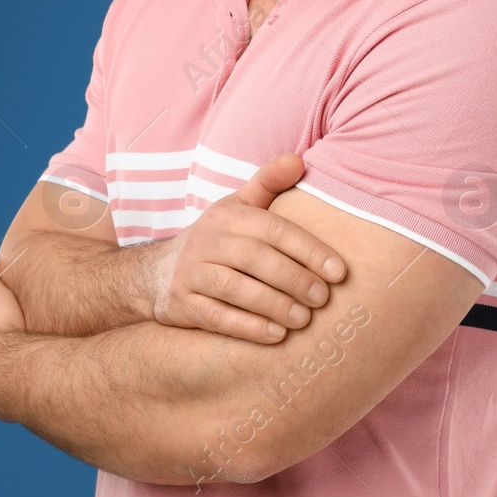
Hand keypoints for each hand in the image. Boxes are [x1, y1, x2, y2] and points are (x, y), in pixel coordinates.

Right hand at [146, 153, 347, 343]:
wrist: (158, 273)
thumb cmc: (216, 239)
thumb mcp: (238, 206)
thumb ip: (269, 183)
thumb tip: (300, 161)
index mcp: (228, 215)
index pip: (274, 229)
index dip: (309, 250)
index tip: (339, 272)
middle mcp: (208, 240)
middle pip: (255, 258)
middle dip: (294, 279)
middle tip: (323, 298)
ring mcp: (193, 273)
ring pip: (235, 288)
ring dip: (274, 305)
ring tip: (305, 320)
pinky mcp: (184, 304)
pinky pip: (216, 317)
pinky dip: (248, 327)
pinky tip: (276, 335)